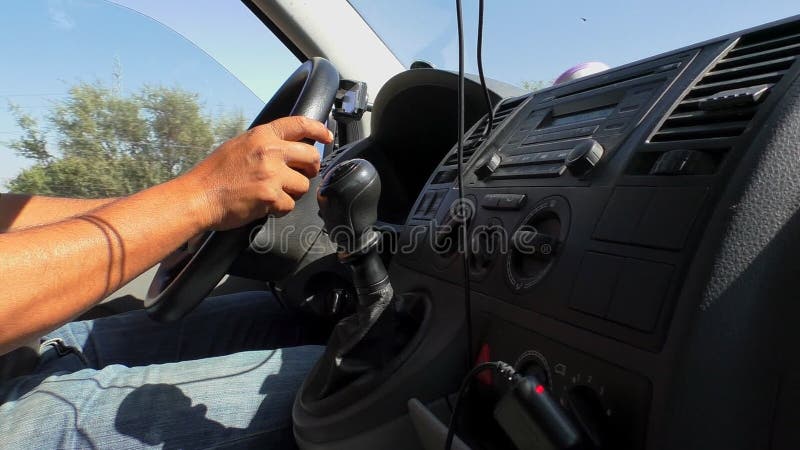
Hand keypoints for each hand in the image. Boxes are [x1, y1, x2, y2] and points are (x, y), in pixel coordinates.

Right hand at [182, 116, 332, 229]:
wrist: (198, 197)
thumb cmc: (215, 175)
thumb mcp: (239, 146)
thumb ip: (264, 144)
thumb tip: (286, 147)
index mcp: (262, 135)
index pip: (299, 124)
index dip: (318, 129)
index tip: (327, 136)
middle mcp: (270, 151)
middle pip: (311, 156)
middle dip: (311, 168)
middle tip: (302, 174)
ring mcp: (272, 174)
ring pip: (304, 184)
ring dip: (293, 192)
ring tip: (275, 193)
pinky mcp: (271, 196)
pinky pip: (290, 205)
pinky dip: (280, 209)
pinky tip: (266, 206)